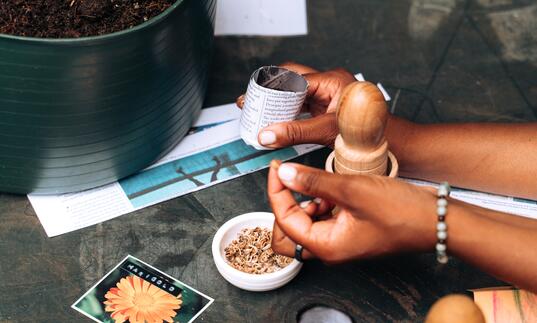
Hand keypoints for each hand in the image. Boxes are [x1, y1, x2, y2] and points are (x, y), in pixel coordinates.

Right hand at [236, 63, 356, 147]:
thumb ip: (296, 133)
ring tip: (258, 110)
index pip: (294, 80)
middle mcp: (328, 83)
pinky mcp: (323, 105)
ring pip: (294, 91)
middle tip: (251, 100)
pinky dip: (286, 111)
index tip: (254, 100)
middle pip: (291, 77)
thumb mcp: (327, 131)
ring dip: (277, 101)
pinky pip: (300, 104)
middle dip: (270, 88)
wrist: (384, 142)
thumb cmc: (365, 132)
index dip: (271, 90)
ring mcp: (326, 93)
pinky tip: (274, 119)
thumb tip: (267, 135)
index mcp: (332, 80)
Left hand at [267, 160, 437, 263]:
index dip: (276, 191)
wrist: (437, 218)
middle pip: (288, 231)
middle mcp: (330, 248)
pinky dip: (321, 202)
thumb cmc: (401, 211)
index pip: (285, 221)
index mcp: (327, 246)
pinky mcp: (349, 230)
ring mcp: (340, 240)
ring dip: (304, 201)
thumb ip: (314, 181)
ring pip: (305, 223)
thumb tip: (285, 173)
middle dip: (285, 204)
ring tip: (318, 183)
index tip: (277, 167)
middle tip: (289, 178)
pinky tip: (333, 190)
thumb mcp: (352, 189)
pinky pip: (323, 219)